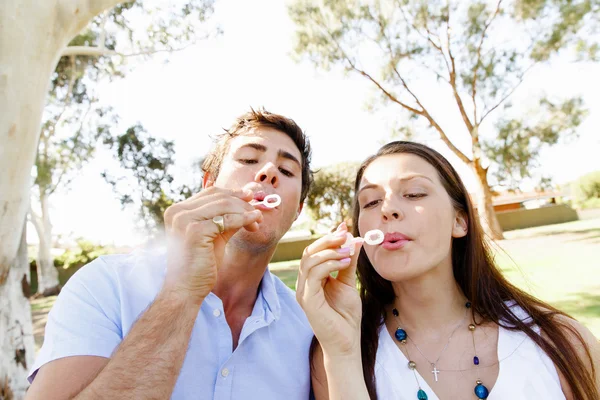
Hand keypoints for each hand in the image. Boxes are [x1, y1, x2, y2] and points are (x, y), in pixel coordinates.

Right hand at [162, 187, 262, 303]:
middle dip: (242, 203)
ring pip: (224, 205)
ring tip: (258, 221)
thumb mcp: (214, 235)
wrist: (187, 289)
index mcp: (178, 210)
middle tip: (258, 213)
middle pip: (219, 197)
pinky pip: (227, 220)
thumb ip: (226, 218)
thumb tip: (248, 202)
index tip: (251, 197)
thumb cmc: (200, 264)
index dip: (233, 193)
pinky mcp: (194, 231)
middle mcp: (177, 211)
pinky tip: (254, 223)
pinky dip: (244, 219)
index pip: (211, 193)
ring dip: (245, 211)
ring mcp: (184, 220)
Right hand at [296, 222, 362, 357]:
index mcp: (312, 278)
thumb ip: (348, 261)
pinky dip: (329, 264)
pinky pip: (313, 274)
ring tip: (349, 250)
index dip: (329, 238)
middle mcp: (304, 283)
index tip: (345, 227)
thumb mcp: (348, 282)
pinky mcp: (307, 300)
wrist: (346, 342)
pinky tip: (345, 262)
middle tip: (346, 234)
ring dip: (330, 251)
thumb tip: (353, 238)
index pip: (315, 251)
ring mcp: (304, 291)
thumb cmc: (346, 316)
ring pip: (309, 260)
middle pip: (309, 252)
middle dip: (328, 240)